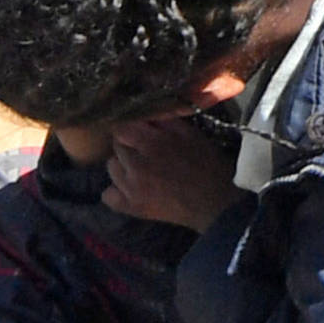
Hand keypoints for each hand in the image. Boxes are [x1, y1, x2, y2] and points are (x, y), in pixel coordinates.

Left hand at [102, 112, 238, 228]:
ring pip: (111, 168)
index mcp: (152, 144)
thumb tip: (145, 114)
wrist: (215, 202)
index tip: (141, 133)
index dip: (132, 129)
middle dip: (129, 146)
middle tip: (146, 152)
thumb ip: (165, 121)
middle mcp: (136, 166)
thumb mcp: (191, 134)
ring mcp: (131, 189)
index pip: (121, 128)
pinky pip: (107, 196)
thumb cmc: (207, 165)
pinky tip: (131, 188)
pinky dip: (116, 191)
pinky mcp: (132, 208)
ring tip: (141, 170)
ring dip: (123, 166)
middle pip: (116, 147)